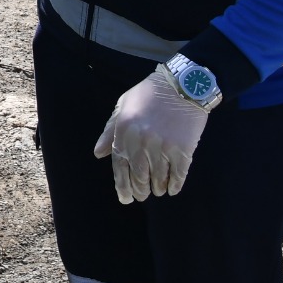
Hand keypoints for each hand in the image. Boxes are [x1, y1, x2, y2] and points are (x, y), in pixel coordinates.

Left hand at [93, 67, 213, 202]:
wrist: (183, 84)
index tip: (125, 197)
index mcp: (123, 131)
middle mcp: (141, 142)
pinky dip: (174, 185)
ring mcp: (162, 147)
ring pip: (158, 178)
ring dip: (157, 188)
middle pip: (138, 176)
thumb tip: (98, 153)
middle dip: (139, 190)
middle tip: (141, 196)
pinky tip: (172, 189)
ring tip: (157, 191)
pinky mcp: (182, 150)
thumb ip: (109, 131)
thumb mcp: (123, 105)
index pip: (119, 165)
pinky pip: (178, 175)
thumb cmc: (150, 93)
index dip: (121, 185)